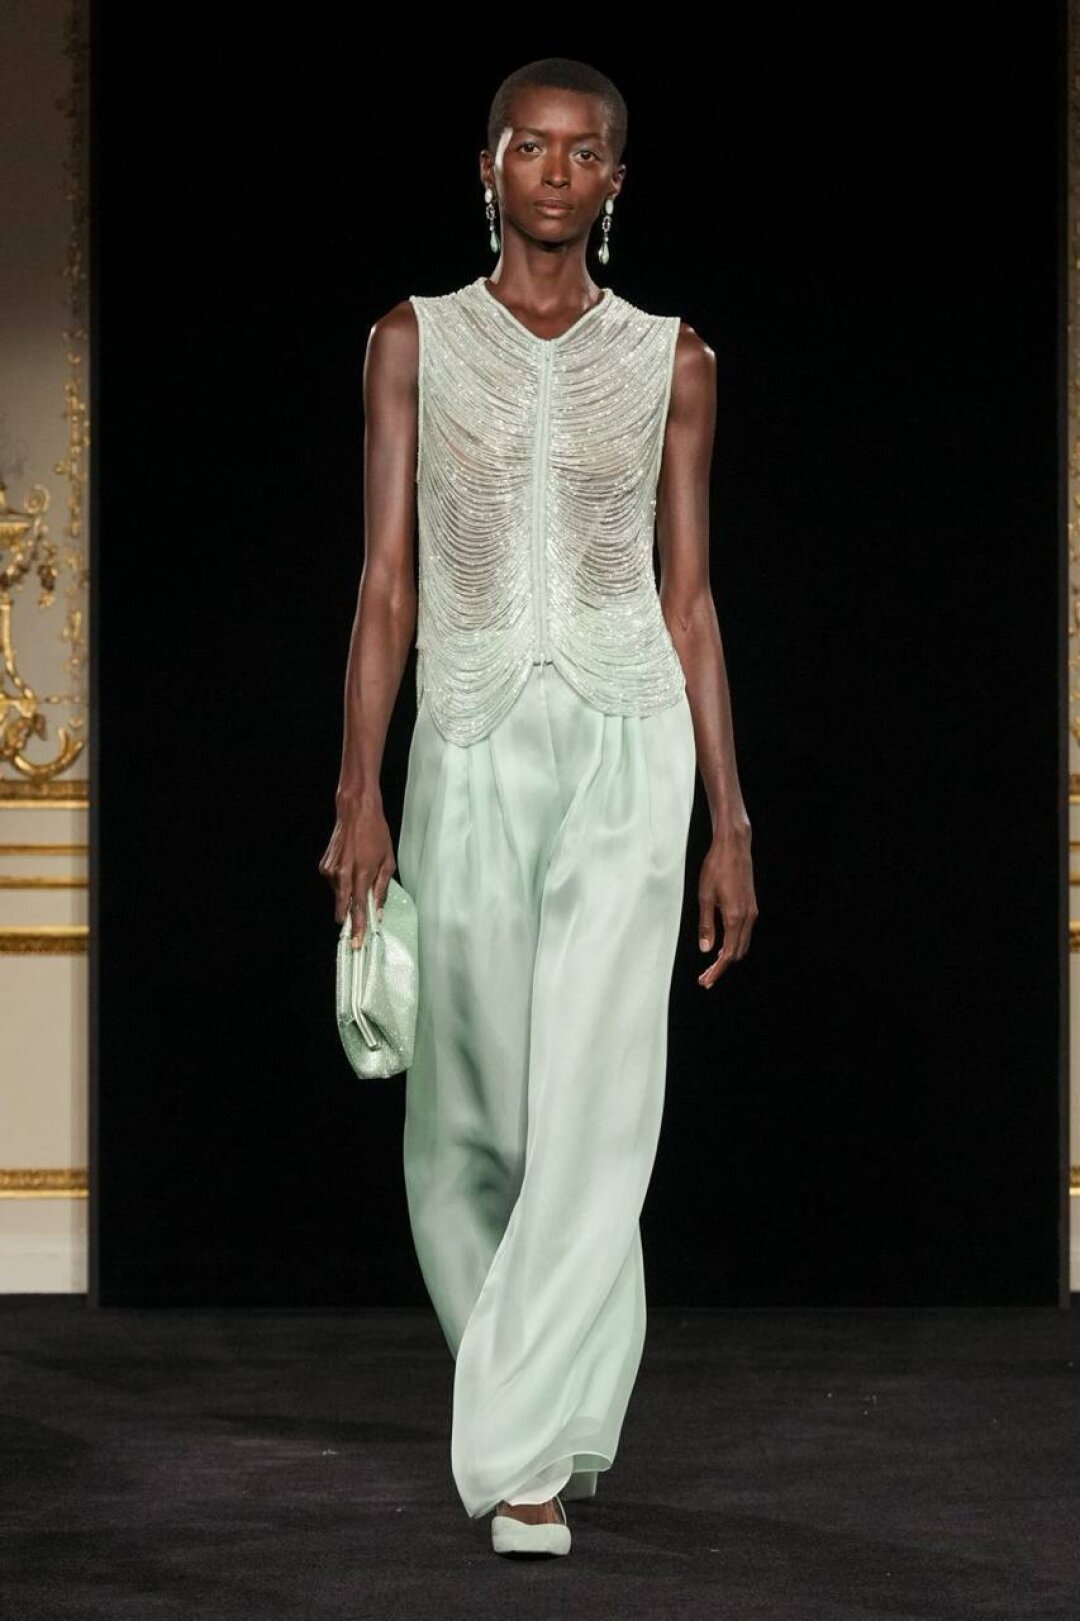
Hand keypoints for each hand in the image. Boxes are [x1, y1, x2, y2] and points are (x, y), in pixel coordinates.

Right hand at [318, 794, 396, 949]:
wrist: (355, 812)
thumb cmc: (376, 834)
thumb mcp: (387, 861)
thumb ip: (381, 889)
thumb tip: (378, 911)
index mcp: (360, 873)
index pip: (358, 908)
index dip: (358, 927)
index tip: (357, 943)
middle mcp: (342, 874)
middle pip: (343, 907)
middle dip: (350, 920)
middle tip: (357, 931)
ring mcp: (330, 871)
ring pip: (339, 895)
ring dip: (349, 894)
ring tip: (360, 874)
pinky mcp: (324, 867)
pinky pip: (334, 884)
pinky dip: (343, 883)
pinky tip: (351, 868)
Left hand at [697, 827, 756, 988]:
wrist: (734, 847)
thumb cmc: (717, 868)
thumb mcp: (704, 897)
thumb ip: (706, 925)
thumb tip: (706, 949)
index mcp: (734, 917)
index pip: (728, 954)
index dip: (717, 971)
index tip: (706, 981)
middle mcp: (747, 917)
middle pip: (737, 953)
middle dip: (721, 968)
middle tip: (705, 978)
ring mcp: (752, 912)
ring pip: (742, 944)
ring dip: (728, 957)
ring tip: (711, 966)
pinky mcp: (751, 906)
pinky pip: (744, 933)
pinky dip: (734, 945)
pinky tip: (722, 946)